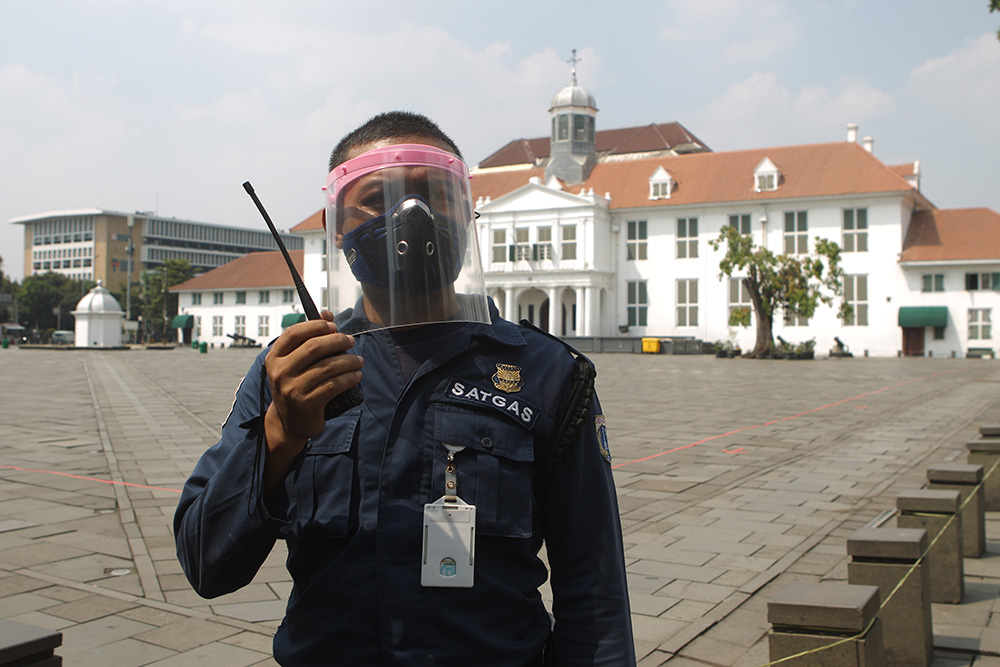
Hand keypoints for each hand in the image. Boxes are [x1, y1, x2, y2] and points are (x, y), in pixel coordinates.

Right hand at [264, 313, 362, 454]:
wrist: (290, 422)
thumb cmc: (296, 386)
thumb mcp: (295, 363)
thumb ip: (309, 338)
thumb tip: (327, 313)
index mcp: (275, 358)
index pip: (294, 333)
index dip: (315, 325)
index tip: (332, 325)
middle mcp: (280, 372)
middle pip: (313, 347)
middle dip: (337, 341)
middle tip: (350, 341)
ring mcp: (292, 389)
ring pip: (327, 367)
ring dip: (348, 361)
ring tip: (358, 361)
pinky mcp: (307, 403)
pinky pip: (334, 385)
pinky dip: (349, 378)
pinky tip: (356, 375)